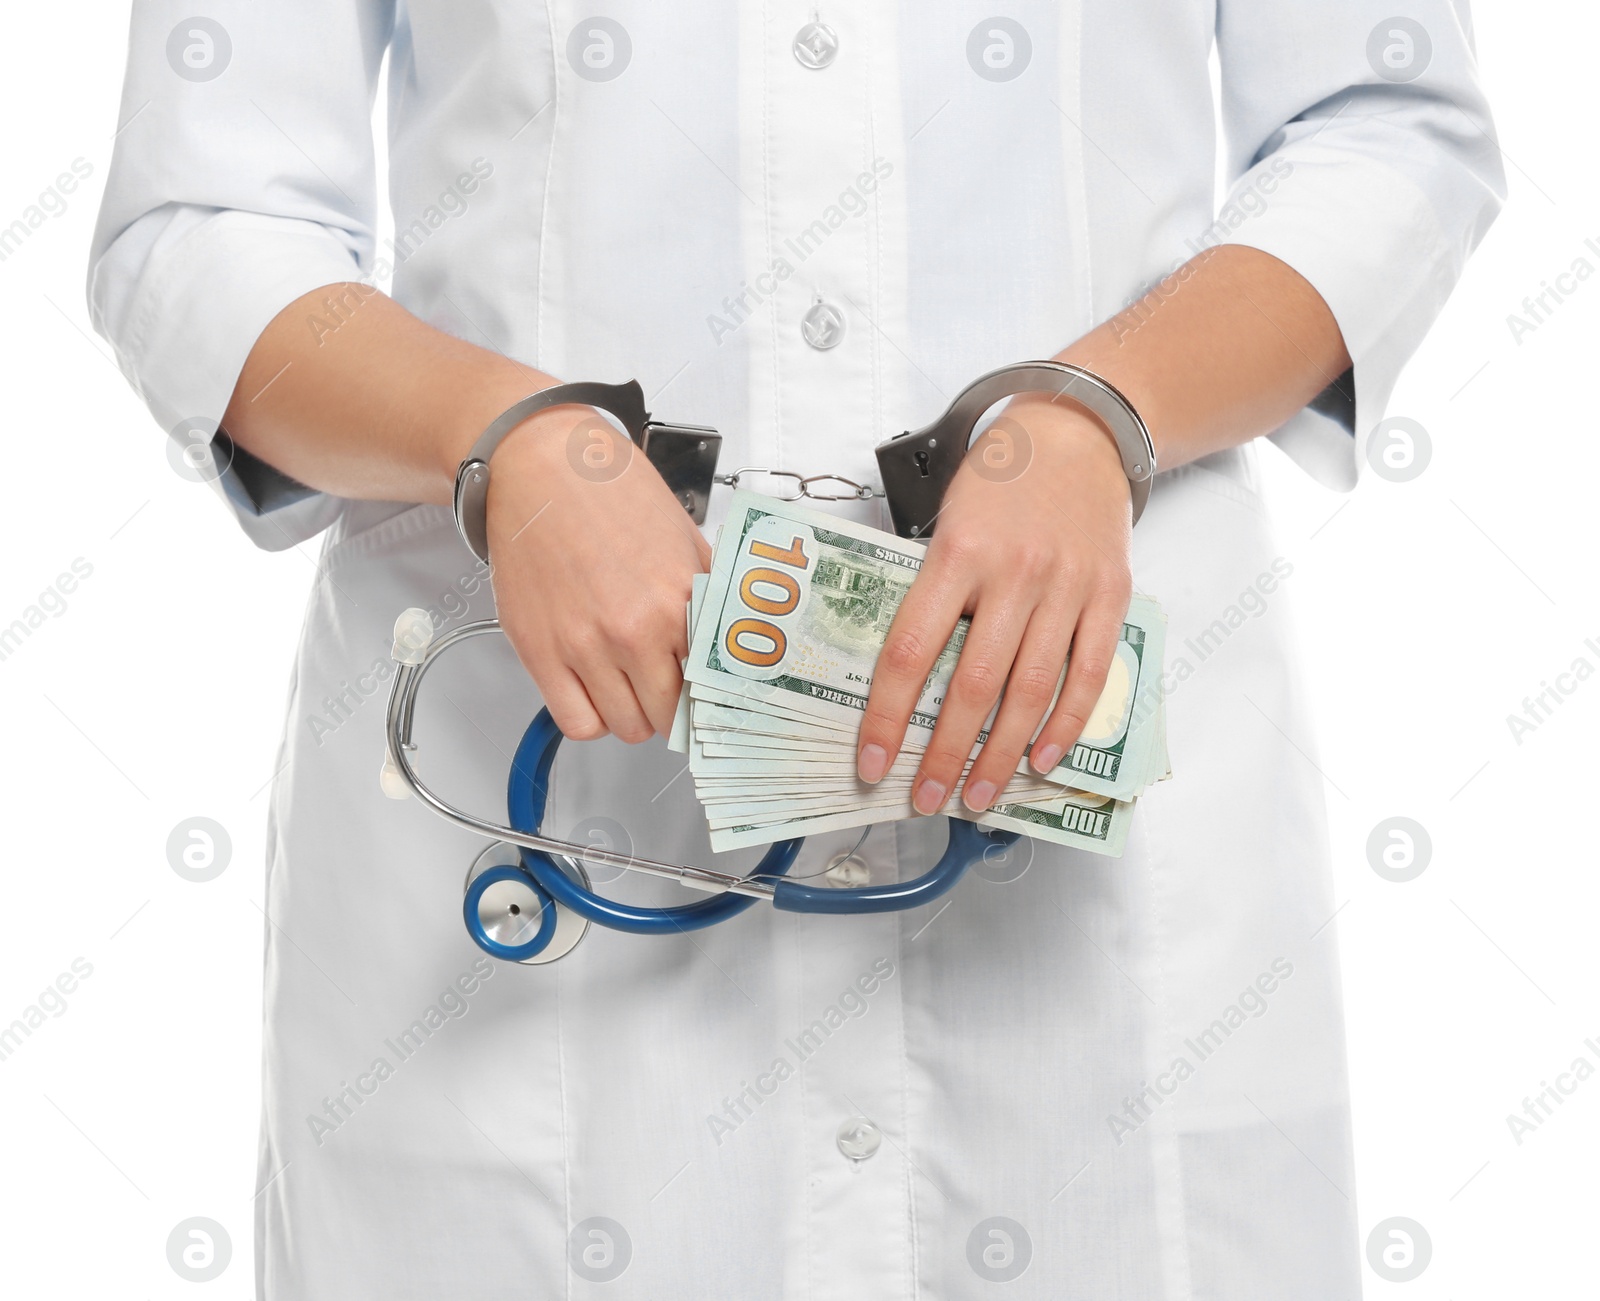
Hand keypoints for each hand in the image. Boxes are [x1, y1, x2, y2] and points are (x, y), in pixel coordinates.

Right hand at [486, 407, 710, 741]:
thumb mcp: (682, 536)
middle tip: (663, 686)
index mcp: (678, 600)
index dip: (709, 693)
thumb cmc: (606, 489)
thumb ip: (707, 592)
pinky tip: (593, 690)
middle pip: (669, 716)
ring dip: (631, 712)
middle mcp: (633, 630)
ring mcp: (584, 646)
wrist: (539, 465)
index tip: (705, 694)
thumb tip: (730, 637)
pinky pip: (576, 722)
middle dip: (671, 705)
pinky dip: (590, 717)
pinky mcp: (539, 651)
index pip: (711, 684)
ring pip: (625, 727)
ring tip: (627, 683)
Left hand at [856, 399, 1133, 811]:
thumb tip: (906, 675)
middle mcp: (1012, 573)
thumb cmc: (1001, 477)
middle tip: (925, 799)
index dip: (887, 717)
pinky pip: (1089, 672)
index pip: (909, 652)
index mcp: (956, 553)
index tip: (871, 763)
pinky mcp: (1109, 593)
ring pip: (1031, 690)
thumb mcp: (946, 518)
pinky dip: (1067, 723)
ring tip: (980, 796)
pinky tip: (1043, 758)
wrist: (1080, 430)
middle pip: (971, 685)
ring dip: (1002, 754)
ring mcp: (1066, 586)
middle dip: (945, 755)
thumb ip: (932, 590)